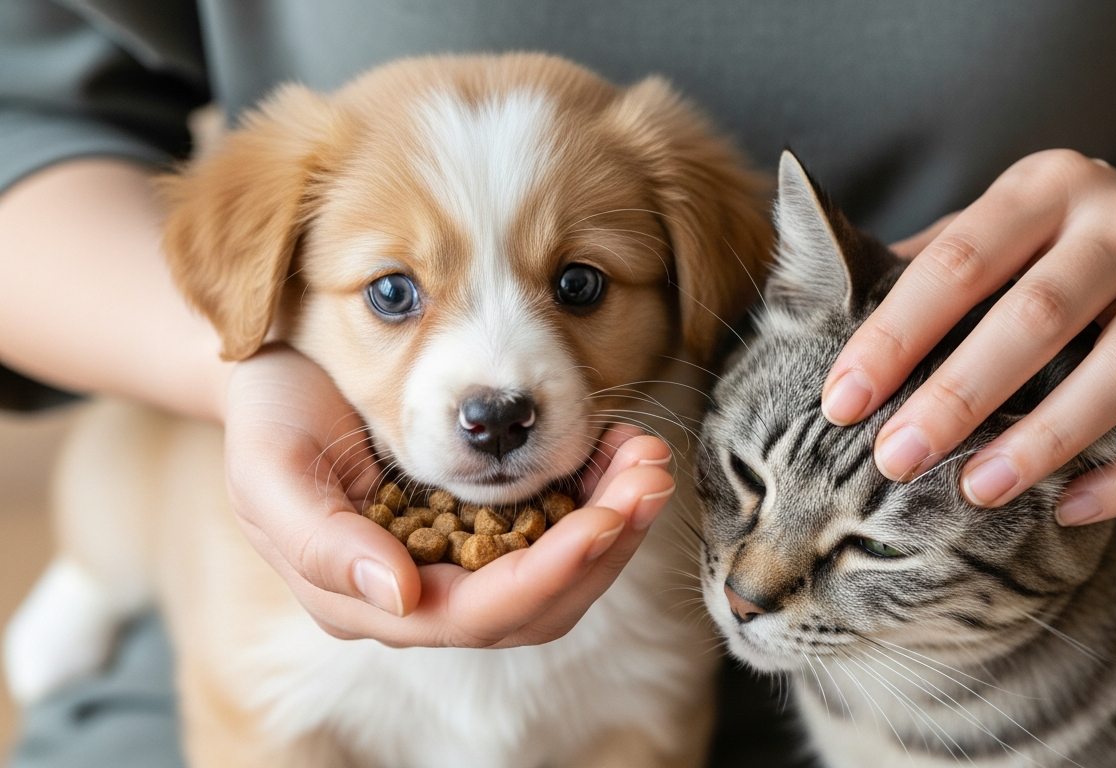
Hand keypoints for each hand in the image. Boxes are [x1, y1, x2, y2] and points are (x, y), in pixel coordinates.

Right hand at [223, 344, 673, 646]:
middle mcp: (425, 593)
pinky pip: (559, 528)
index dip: (546, 575)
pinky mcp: (490, 519)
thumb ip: (321, 544)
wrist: (281, 368)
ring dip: (615, 522)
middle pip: (537, 604)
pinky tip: (623, 449)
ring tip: (650, 460)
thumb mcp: (267, 471)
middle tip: (652, 477)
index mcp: (369, 598)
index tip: (603, 521)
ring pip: (561, 575)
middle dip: (604, 546)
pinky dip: (600, 495)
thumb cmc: (268, 416)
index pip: (476, 614)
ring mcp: (462, 558)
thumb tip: (401, 595)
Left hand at [822, 149, 1115, 524]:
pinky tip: (1068, 507)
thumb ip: (932, 265)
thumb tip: (824, 320)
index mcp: (1049, 187)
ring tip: (978, 490)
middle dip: (958, 396)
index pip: (958, 263)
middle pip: (1037, 317)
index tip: (842, 401)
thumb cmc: (1068, 244)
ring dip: (1043, 440)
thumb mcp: (1005, 224)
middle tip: (894, 458)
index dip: (895, 337)